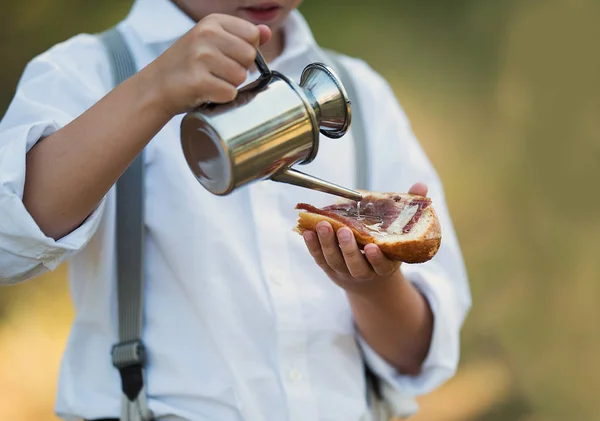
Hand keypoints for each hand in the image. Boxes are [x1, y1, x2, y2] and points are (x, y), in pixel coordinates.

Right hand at [144, 13, 271, 115]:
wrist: (155, 86)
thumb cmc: (188, 65)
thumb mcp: (211, 41)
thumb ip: (241, 36)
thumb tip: (267, 32)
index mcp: (213, 21)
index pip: (253, 35)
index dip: (246, 51)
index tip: (228, 57)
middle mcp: (206, 34)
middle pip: (250, 56)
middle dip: (239, 69)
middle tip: (217, 72)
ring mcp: (201, 57)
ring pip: (241, 77)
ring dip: (229, 85)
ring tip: (210, 81)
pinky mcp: (199, 80)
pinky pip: (230, 93)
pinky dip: (221, 98)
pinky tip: (206, 92)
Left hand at [302, 182, 428, 293]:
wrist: (370, 280)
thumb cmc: (387, 248)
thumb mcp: (401, 234)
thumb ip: (410, 209)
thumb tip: (421, 185)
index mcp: (385, 266)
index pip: (382, 266)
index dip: (376, 258)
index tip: (372, 247)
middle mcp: (364, 273)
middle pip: (355, 265)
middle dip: (348, 249)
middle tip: (343, 231)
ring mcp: (344, 272)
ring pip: (334, 261)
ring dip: (326, 244)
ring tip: (322, 225)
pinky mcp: (329, 269)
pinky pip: (319, 258)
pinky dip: (312, 245)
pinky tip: (307, 230)